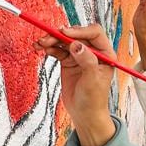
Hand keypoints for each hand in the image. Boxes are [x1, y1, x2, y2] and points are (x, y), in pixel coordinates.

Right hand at [33, 24, 115, 145]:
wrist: (84, 114)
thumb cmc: (94, 100)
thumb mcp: (92, 81)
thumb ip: (87, 61)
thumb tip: (76, 44)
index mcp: (105, 54)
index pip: (94, 33)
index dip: (79, 31)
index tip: (64, 33)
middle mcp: (93, 52)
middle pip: (76, 34)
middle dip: (61, 35)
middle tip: (47, 38)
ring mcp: (80, 56)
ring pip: (65, 40)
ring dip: (52, 40)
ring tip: (40, 44)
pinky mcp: (68, 61)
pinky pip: (58, 49)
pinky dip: (50, 48)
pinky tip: (42, 49)